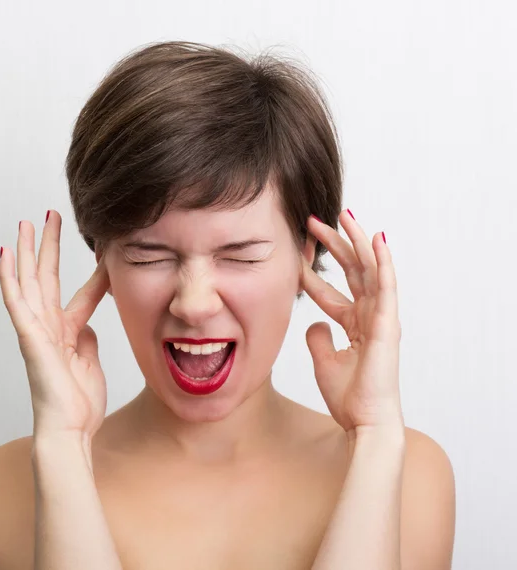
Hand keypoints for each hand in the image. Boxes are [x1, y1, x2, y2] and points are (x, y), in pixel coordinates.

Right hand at [0, 210, 110, 440]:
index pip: (82, 293)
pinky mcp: (29, 338)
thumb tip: (87, 326)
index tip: (104, 252)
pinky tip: (4, 256)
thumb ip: (87, 340)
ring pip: (30, 282)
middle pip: (49, 277)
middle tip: (52, 216)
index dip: (94, 273)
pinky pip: (16, 304)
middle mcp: (50, 326)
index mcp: (69, 332)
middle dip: (50, 246)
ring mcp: (37, 331)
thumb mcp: (91, 362)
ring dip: (27, 252)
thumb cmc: (80, 403)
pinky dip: (8, 279)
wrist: (71, 430)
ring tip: (27, 223)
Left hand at [301, 210, 402, 434]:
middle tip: (315, 221)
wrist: (365, 422)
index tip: (296, 254)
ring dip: (356, 242)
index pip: (331, 291)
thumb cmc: (350, 397)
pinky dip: (383, 262)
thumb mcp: (324, 361)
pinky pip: (386, 287)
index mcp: (356, 325)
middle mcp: (370, 316)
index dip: (313, 272)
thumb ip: (319, 338)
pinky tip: (376, 239)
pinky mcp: (388, 324)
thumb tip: (314, 323)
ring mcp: (381, 318)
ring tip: (343, 216)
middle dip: (334, 246)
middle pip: (351, 272)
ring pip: (369, 270)